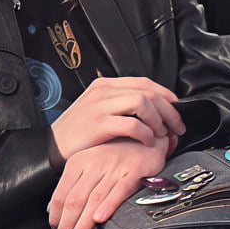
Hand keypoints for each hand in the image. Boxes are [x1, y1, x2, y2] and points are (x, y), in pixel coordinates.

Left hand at [47, 137, 166, 228]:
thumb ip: (73, 185)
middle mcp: (92, 165)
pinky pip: (118, 191)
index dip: (56, 216)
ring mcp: (113, 168)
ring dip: (83, 224)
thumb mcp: (89, 165)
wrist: (146, 136)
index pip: (61, 194)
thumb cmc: (116, 154)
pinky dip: (107, 205)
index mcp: (77, 164)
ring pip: (93, 199)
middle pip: (74, 200)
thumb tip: (53, 209)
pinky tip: (99, 219)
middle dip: (67, 225)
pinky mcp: (133, 172)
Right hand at [49, 77, 183, 159]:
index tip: (176, 110)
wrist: (52, 146)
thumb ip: (121, 104)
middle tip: (177, 127)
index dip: (166, 95)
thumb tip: (155, 110)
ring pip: (143, 102)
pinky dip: (146, 133)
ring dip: (159, 120)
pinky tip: (148, 142)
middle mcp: (102, 91)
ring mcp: (100, 106)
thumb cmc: (79, 132)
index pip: (144, 82)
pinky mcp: (99, 124)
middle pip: (148, 92)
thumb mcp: (98, 109)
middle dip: (169, 111)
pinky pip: (133, 124)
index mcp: (104, 85)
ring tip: (161, 134)